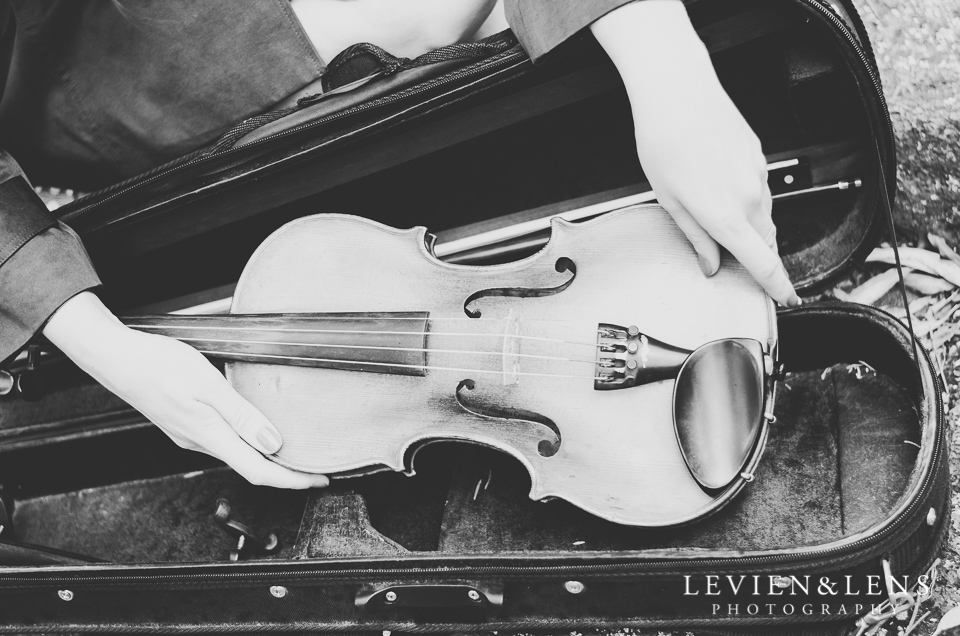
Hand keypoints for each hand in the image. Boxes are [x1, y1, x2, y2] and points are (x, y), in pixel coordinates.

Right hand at [43, 292, 329, 488]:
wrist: (116, 358)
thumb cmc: (159, 365)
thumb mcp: (208, 385)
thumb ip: (242, 415)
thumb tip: (273, 442)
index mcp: (209, 435)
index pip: (259, 472)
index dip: (293, 480)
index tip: (320, 480)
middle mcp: (201, 442)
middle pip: (251, 468)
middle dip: (286, 473)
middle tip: (316, 468)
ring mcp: (191, 435)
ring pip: (237, 455)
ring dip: (267, 457)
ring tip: (295, 450)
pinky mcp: (186, 425)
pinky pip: (224, 441)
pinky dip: (248, 441)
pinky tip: (257, 429)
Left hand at [591, 1, 799, 306]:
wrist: (678, 91)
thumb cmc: (663, 141)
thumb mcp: (669, 200)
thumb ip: (695, 238)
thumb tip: (710, 265)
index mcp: (726, 216)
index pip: (763, 263)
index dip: (777, 287)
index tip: (785, 300)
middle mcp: (750, 197)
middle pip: (766, 243)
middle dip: (758, 259)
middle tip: (738, 268)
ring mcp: (758, 175)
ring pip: (764, 217)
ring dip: (751, 231)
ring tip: (720, 225)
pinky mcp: (758, 156)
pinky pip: (760, 192)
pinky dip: (748, 204)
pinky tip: (722, 192)